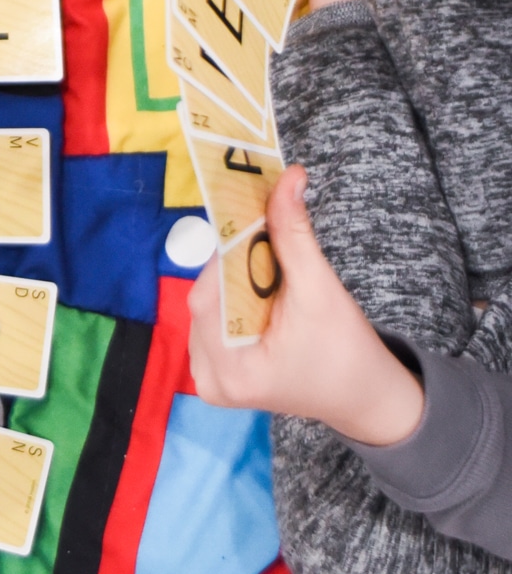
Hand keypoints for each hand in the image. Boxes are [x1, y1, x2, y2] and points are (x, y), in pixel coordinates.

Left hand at [188, 165, 424, 444]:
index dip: (229, 253)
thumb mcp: (319, 288)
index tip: (249, 216)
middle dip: (237, 264)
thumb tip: (288, 176)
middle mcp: (209, 379)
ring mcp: (212, 377)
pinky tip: (264, 288)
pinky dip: (237, 295)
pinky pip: (218, 318)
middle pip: (208, 298)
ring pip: (212, 303)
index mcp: (228, 372)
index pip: (209, 295)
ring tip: (272, 266)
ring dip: (237, 277)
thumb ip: (293, 233)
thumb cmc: (346, 351)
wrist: (366, 397)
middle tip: (264, 233)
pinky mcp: (221, 370)